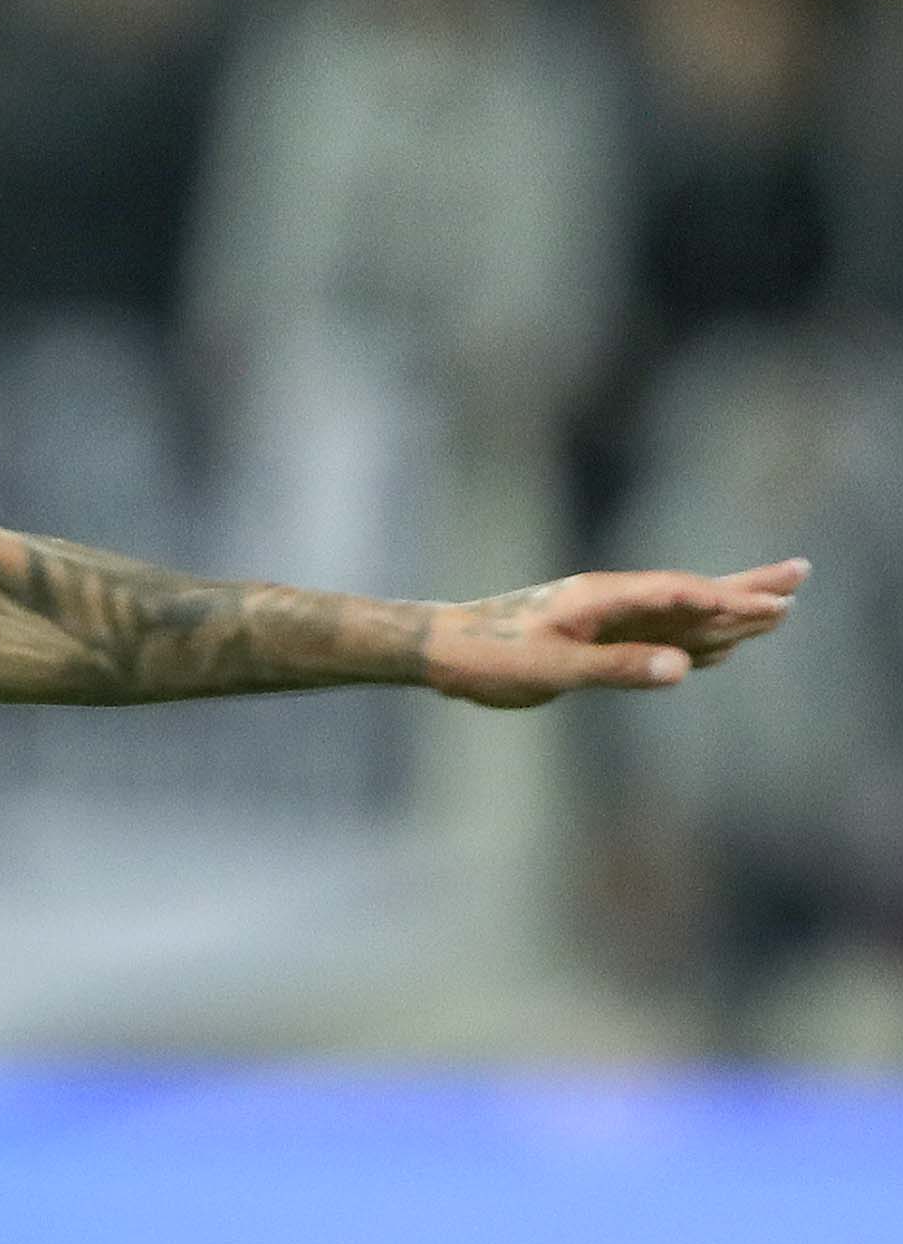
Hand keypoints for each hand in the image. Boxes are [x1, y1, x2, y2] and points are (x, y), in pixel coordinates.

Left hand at [421, 557, 808, 708]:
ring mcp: (604, 620)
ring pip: (679, 617)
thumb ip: (617, 668)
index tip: (775, 605)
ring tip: (777, 605)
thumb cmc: (489, 658)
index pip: (679, 595)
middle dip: (746, 588)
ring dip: (728, 612)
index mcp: (601, 598)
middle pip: (691, 593)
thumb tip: (683, 668)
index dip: (728, 600)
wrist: (442, 652)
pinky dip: (694, 640)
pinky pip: (656, 639)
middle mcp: (610, 602)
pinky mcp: (594, 640)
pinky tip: (716, 647)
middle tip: (801, 574)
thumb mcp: (552, 668)